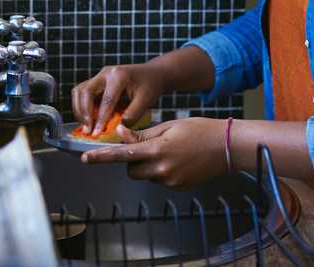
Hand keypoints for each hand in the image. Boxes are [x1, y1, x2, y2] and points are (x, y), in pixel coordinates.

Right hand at [71, 63, 166, 135]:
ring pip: (79, 91)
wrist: (152, 73)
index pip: (106, 100)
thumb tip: (117, 128)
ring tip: (85, 126)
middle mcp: (106, 73)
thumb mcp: (146, 100)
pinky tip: (87, 120)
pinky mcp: (96, 81)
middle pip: (85, 91)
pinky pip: (82, 93)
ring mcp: (99, 76)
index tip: (96, 133)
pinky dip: (81, 107)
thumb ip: (132, 114)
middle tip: (87, 131)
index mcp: (119, 76)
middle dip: (84, 113)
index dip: (100, 118)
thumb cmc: (150, 86)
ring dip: (79, 110)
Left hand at [79, 119, 227, 189]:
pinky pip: (159, 179)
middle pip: (131, 169)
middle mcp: (162, 170)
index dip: (102, 157)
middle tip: (145, 145)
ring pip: (145, 175)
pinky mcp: (178, 187)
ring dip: (147, 164)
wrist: (228, 147)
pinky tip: (177, 159)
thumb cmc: (200, 130)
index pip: (122, 155)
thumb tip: (120, 134)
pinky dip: (161, 170)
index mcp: (157, 150)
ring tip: (168, 150)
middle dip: (131, 159)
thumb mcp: (169, 126)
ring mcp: (170, 181)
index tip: (86, 159)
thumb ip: (143, 134)